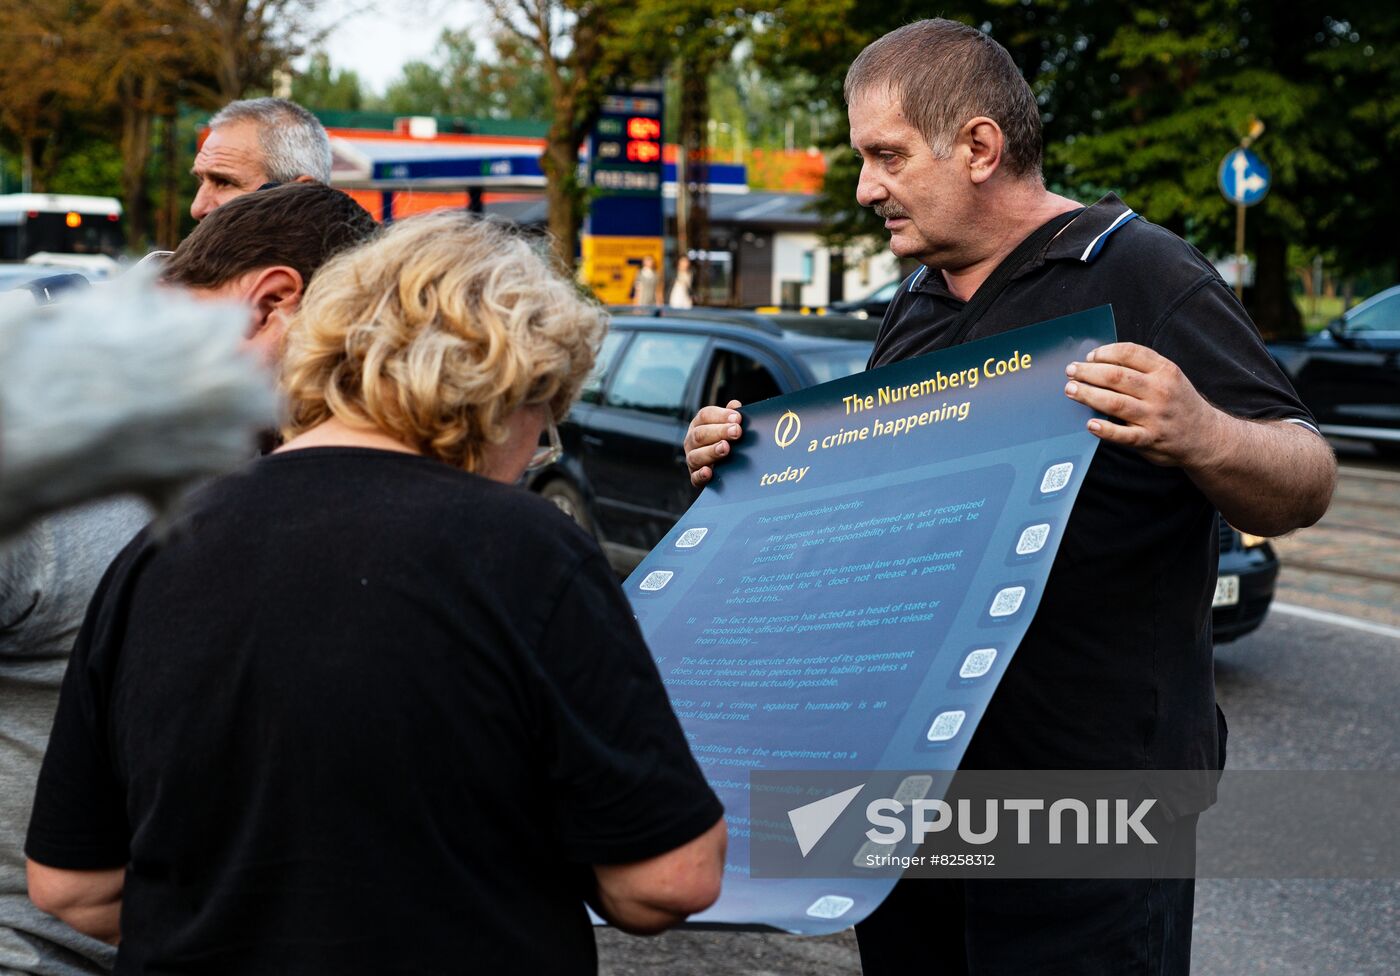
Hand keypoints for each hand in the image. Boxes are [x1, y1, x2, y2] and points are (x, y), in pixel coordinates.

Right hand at [683, 400, 743, 486]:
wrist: (725, 469)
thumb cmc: (726, 441)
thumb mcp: (729, 426)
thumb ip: (732, 416)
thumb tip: (735, 405)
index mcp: (699, 424)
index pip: (705, 415)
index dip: (721, 415)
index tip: (737, 418)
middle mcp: (692, 441)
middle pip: (700, 434)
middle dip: (719, 432)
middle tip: (736, 432)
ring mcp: (692, 459)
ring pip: (696, 455)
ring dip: (711, 451)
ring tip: (725, 448)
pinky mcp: (695, 477)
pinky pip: (695, 477)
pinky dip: (701, 475)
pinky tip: (709, 471)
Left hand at [1063, 343, 1222, 467]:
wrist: (1206, 436)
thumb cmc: (1178, 402)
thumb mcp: (1171, 377)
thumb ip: (1143, 368)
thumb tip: (1101, 360)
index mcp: (1165, 371)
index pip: (1130, 354)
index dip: (1105, 352)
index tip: (1089, 356)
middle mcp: (1160, 391)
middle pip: (1116, 377)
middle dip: (1088, 372)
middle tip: (1070, 371)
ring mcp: (1154, 416)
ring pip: (1115, 403)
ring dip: (1088, 395)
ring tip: (1070, 390)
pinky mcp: (1150, 439)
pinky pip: (1123, 435)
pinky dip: (1105, 429)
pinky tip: (1090, 424)